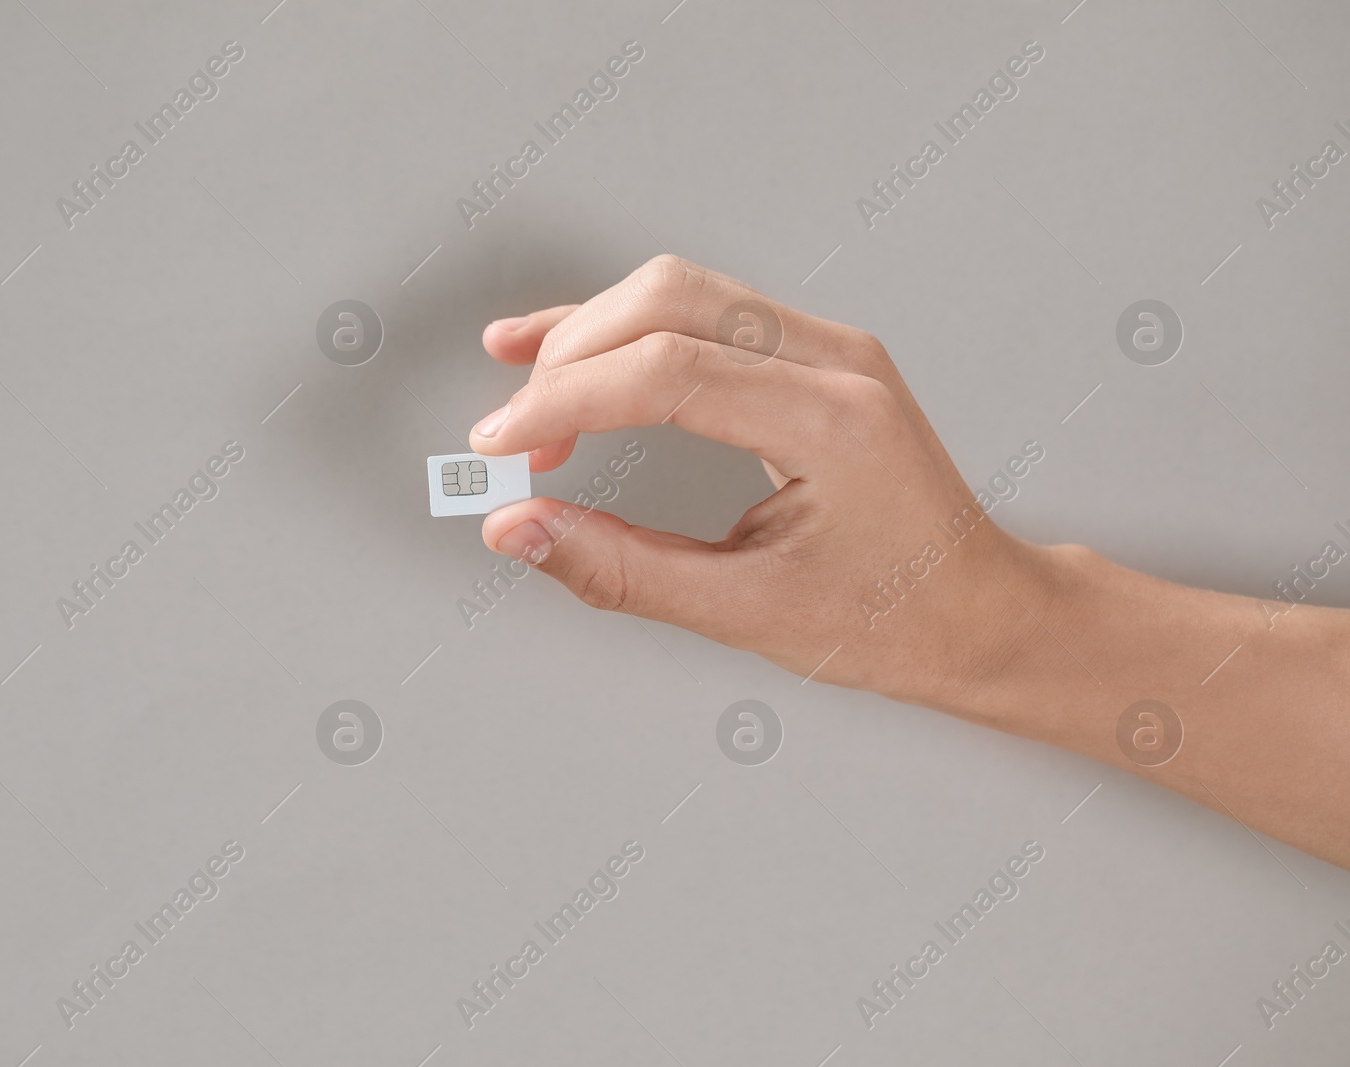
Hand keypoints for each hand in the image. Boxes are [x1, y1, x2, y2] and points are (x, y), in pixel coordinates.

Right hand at [467, 255, 1056, 712]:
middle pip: (666, 300)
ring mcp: (831, 346)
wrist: (981, 611)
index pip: (668, 371)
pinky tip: (568, 352)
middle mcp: (838, 361)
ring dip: (590, 335)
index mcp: (834, 423)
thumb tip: (517, 531)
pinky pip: (705, 312)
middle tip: (511, 441)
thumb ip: (620, 569)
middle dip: (568, 360)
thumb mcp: (746, 614)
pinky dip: (629, 334)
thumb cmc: (892, 621)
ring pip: (680, 290)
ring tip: (522, 392)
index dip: (564, 401)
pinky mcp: (813, 353)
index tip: (498, 449)